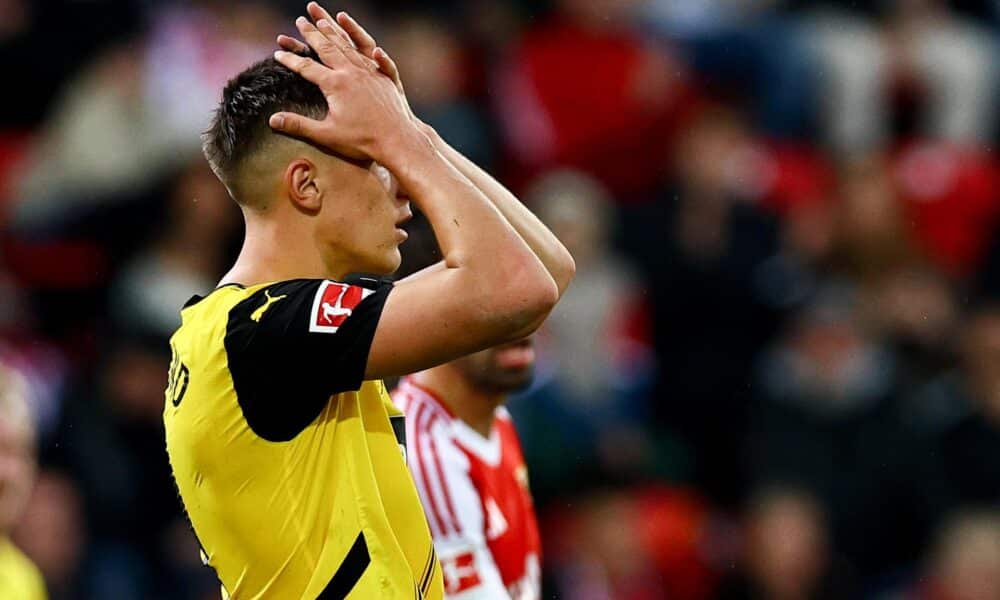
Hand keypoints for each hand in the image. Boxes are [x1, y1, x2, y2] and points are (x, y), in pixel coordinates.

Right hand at [269, 8, 416, 161]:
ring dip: (334, 31)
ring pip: (348, 46)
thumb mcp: (326, 135)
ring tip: (323, 20)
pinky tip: (362, 38)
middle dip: (311, 33)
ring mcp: (370, 71)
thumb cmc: (362, 141)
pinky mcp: (385, 76)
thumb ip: (298, 125)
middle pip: (327, 47)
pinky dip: (366, 43)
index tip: (277, 52)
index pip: (306, 67)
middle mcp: (352, 72)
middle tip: (300, 20)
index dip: (290, 59)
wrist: (397, 140)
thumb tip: (271, 120)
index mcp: (335, 84)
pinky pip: (375, 54)